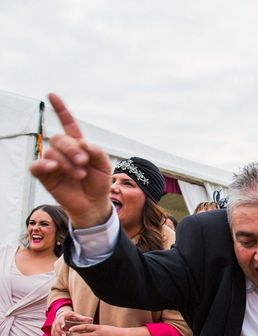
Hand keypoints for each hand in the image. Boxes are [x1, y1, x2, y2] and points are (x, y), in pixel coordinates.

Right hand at [29, 94, 112, 227]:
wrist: (95, 203)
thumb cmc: (99, 182)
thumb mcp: (105, 165)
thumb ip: (97, 151)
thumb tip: (83, 143)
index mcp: (78, 144)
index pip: (68, 123)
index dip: (61, 109)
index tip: (52, 95)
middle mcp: (64, 150)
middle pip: (60, 139)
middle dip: (73, 149)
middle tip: (84, 162)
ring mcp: (53, 162)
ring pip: (52, 153)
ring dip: (67, 163)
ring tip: (80, 175)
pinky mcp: (45, 175)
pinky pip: (37, 166)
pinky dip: (44, 165)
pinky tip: (52, 167)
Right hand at [51, 309, 84, 335]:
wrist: (62, 315)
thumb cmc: (69, 316)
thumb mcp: (75, 315)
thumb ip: (82, 318)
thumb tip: (91, 319)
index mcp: (62, 317)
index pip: (61, 319)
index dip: (61, 323)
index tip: (63, 327)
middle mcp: (57, 321)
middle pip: (56, 327)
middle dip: (60, 332)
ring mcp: (54, 326)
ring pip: (54, 332)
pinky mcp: (54, 330)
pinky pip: (53, 335)